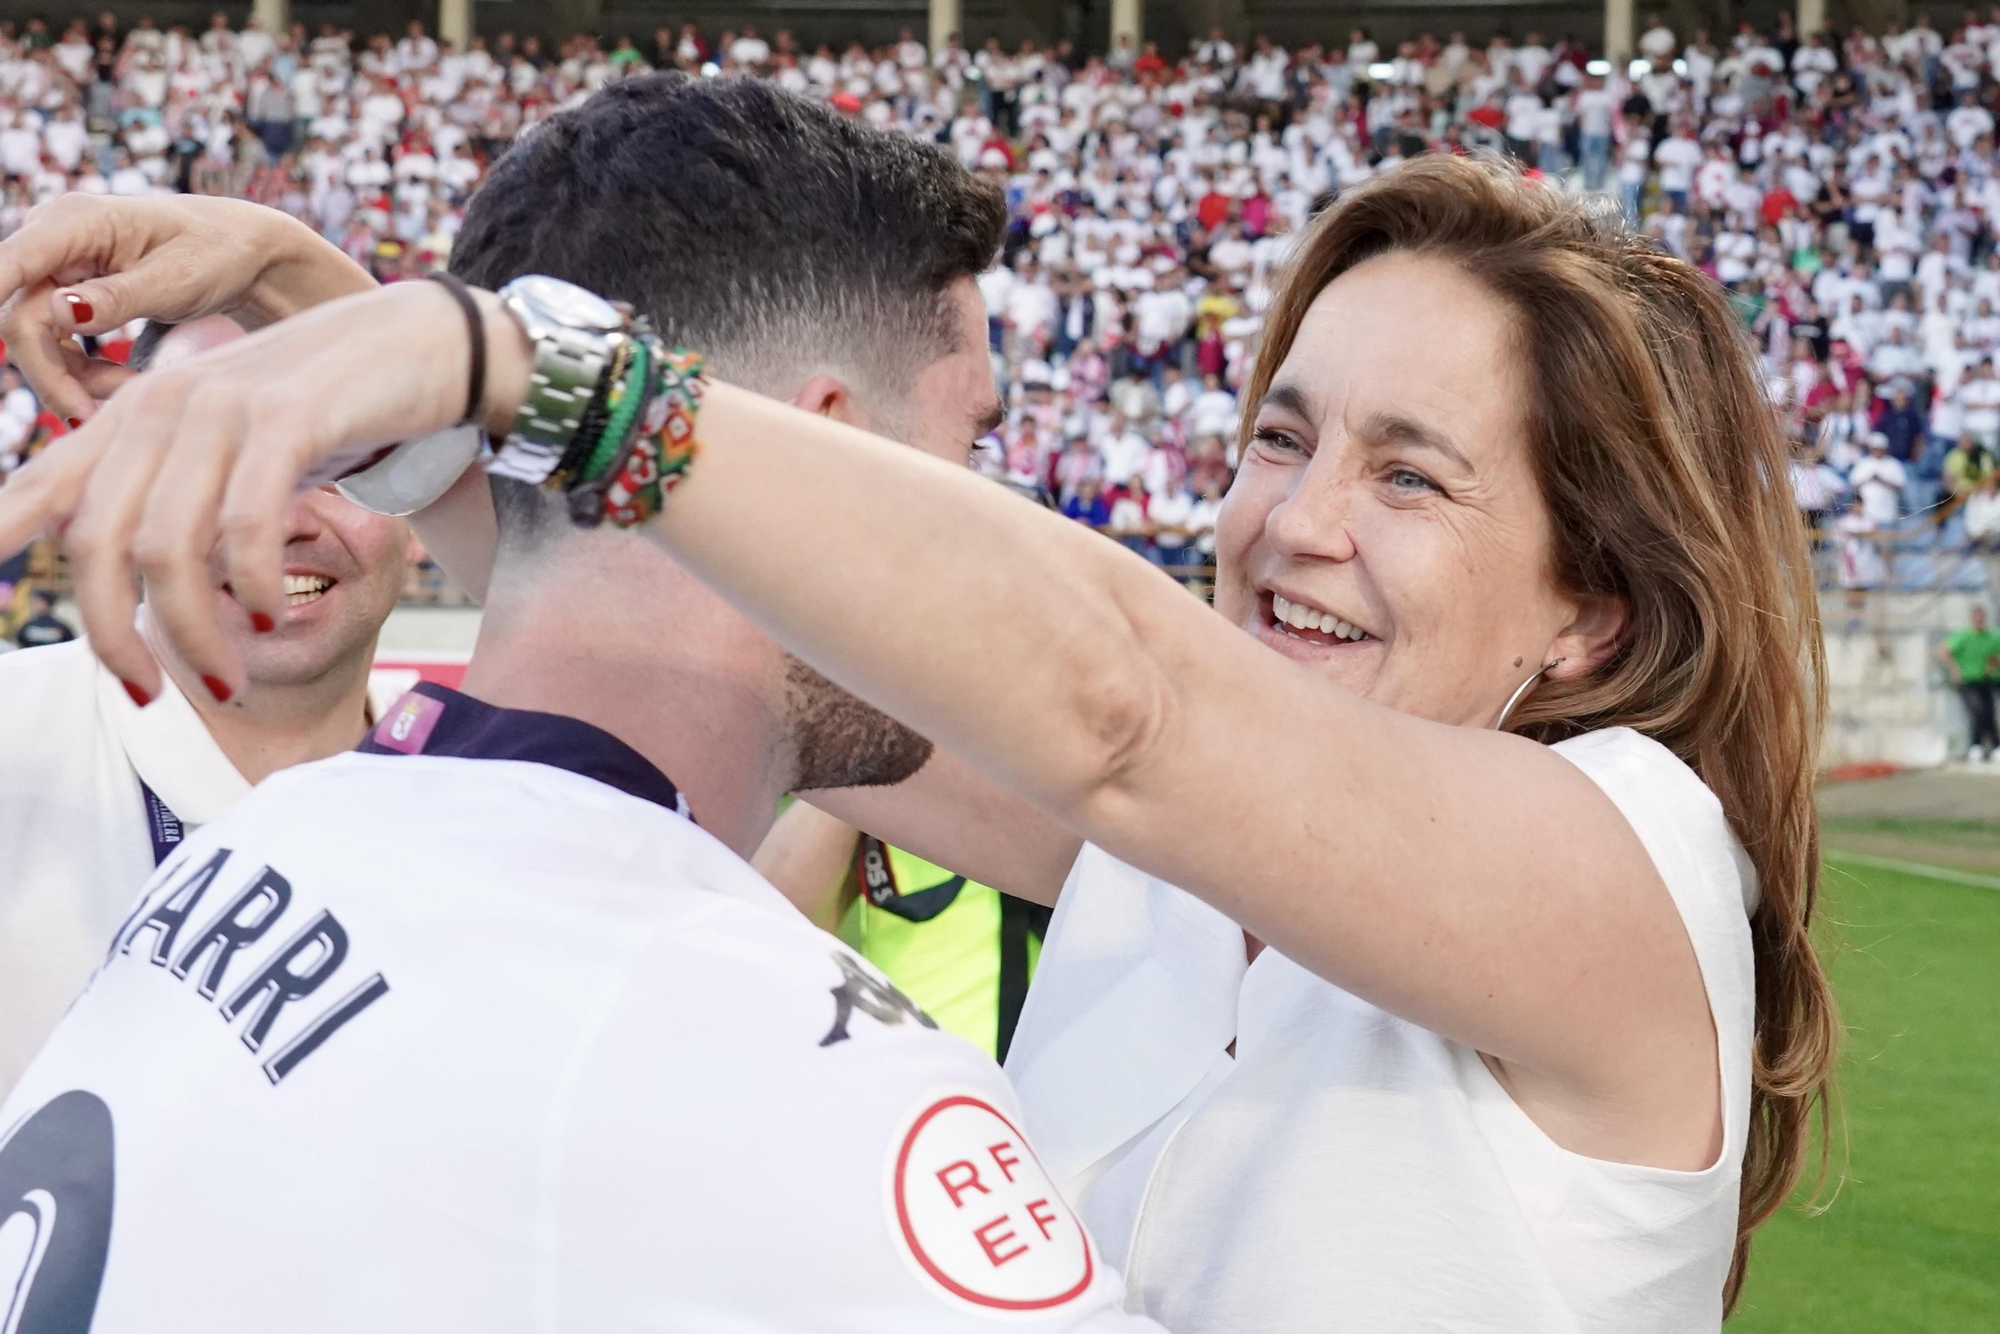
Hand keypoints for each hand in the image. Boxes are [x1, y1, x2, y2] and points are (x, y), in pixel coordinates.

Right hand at [0, 194, 374, 425]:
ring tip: (129, 393)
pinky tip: (124, 384)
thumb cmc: (218, 253)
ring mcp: (58, 268)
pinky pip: (56, 344)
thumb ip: (119, 297)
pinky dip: (83, 374)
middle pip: (20, 319)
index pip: (10, 264)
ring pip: (34, 339)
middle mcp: (54, 239)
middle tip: (93, 417)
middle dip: (54, 373)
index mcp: (76, 222)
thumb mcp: (178, 280)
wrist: (241, 253)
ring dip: (72, 379)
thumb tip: (58, 311)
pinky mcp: (68, 296)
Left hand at [0, 280, 529, 700]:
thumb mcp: (233, 447)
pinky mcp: (287, 418)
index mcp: (134, 414)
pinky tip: (273, 613)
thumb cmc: (332, 409)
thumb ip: (168, 489)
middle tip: (146, 696)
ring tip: (226, 681)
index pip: (38, 488)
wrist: (426, 344)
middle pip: (98, 540)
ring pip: (168, 546)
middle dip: (112, 634)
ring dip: (192, 632)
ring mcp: (221, 408)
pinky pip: (245, 522)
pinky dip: (253, 582)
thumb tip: (102, 555)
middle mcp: (161, 405)